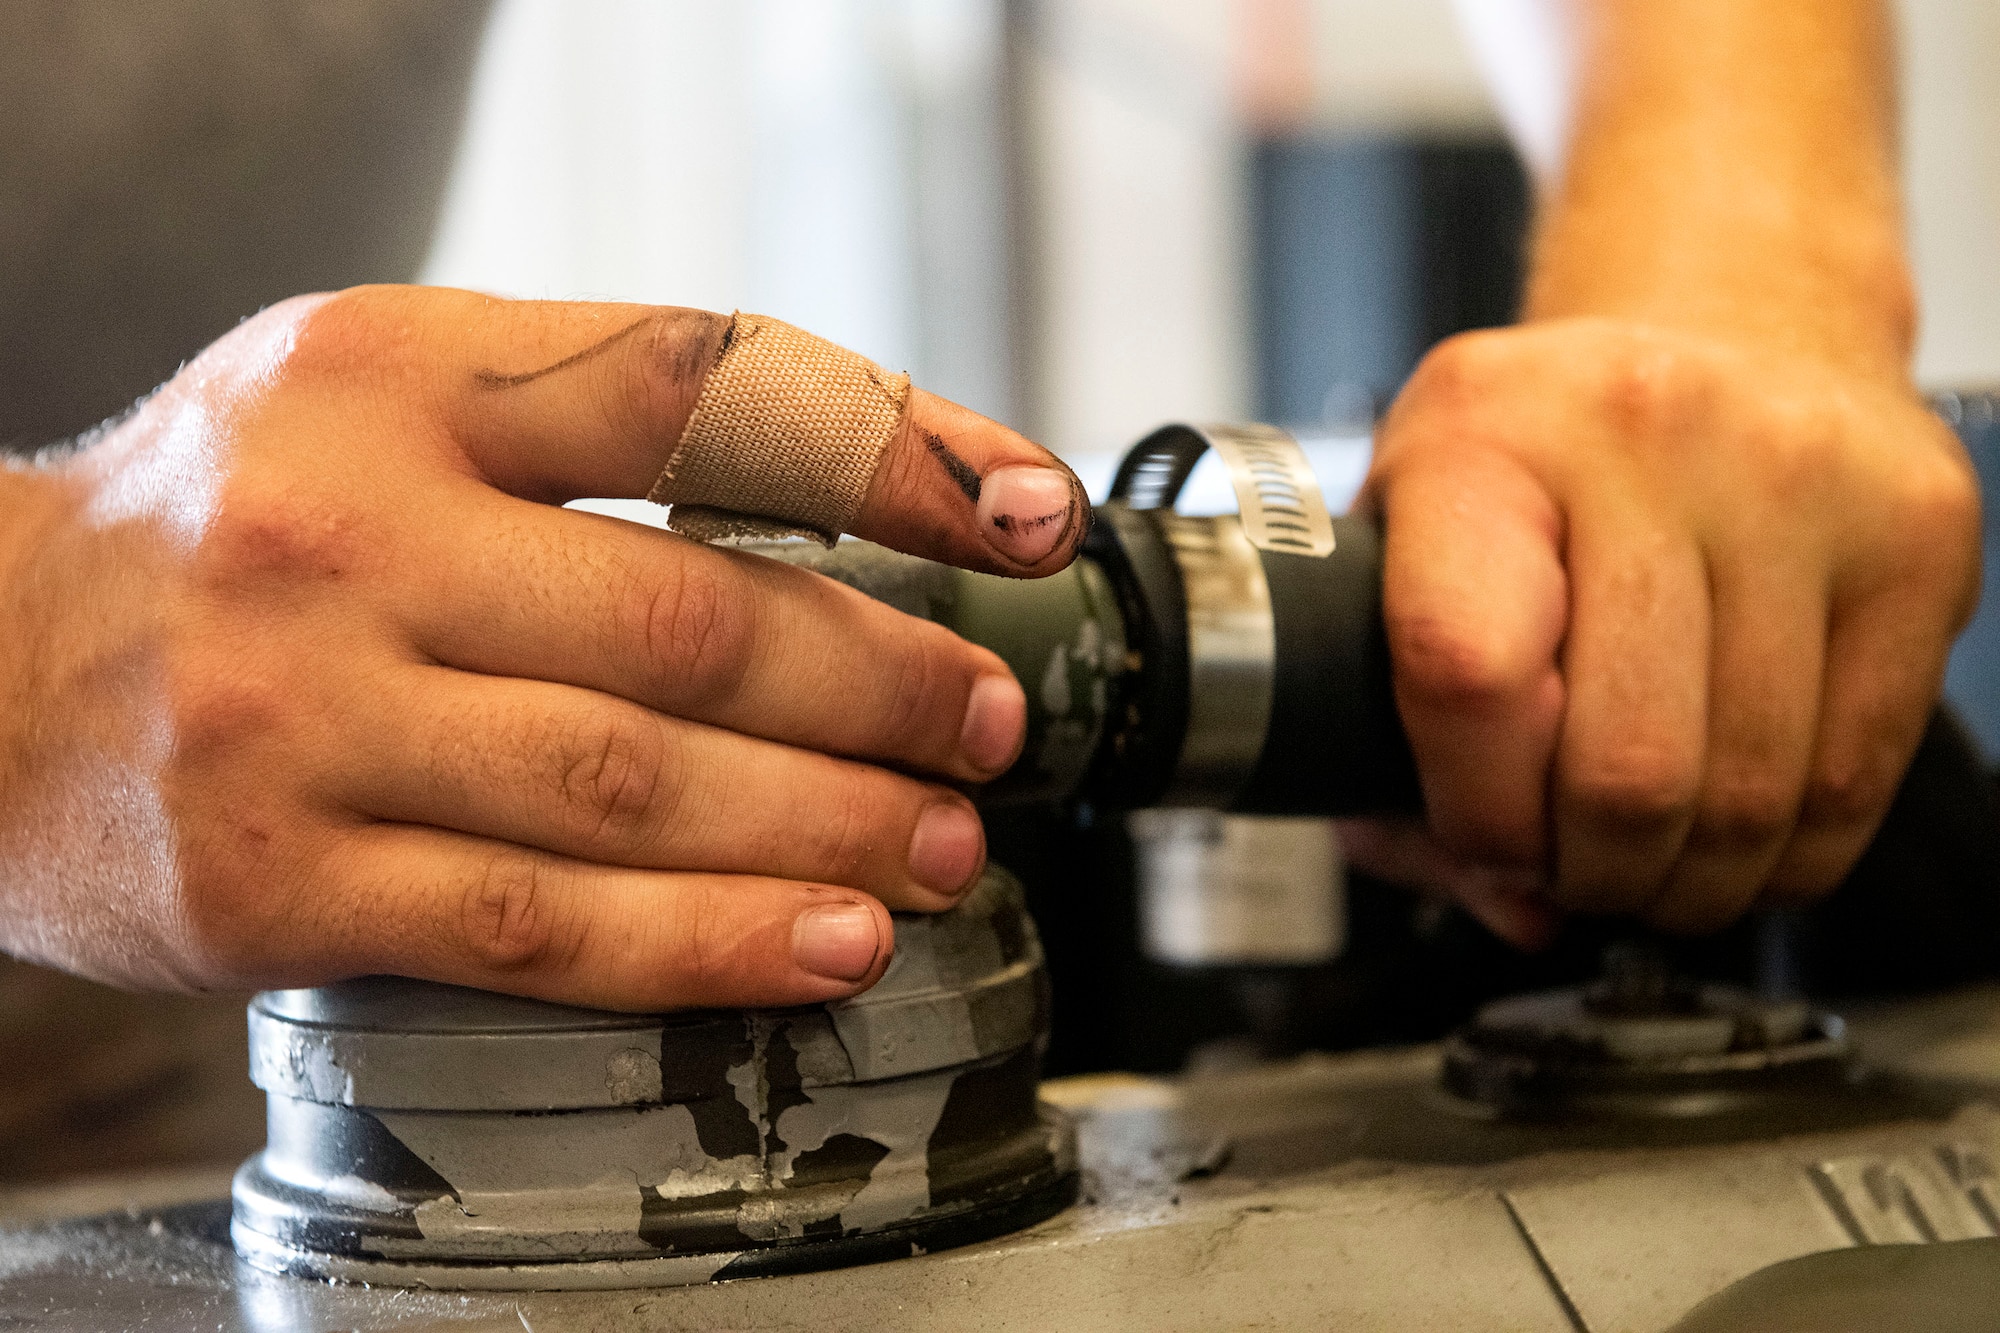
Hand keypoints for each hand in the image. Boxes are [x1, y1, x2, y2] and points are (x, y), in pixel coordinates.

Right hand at [0, 286, 1089, 1008]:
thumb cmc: (235, 526)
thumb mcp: (385, 400)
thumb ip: (586, 425)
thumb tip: (858, 497)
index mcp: (398, 377)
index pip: (699, 386)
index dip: (896, 447)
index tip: (1024, 513)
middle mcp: (350, 534)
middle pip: (695, 615)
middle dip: (882, 681)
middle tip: (987, 724)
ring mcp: (309, 718)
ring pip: (635, 786)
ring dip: (826, 826)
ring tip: (940, 846)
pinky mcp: (286, 883)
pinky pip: (542, 927)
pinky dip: (708, 943)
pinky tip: (825, 942)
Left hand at [1358, 317, 1978, 938]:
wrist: (1727, 323)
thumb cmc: (1547, 455)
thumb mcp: (1412, 543)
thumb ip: (1400, 737)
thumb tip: (1507, 902)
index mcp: (1478, 434)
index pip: (1465, 672)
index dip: (1477, 807)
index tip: (1484, 836)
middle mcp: (1644, 432)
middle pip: (1626, 765)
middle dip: (1593, 872)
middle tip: (1576, 873)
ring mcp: (1799, 477)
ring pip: (1748, 794)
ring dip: (1691, 879)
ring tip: (1652, 861)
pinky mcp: (1917, 534)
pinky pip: (1855, 778)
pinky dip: (1787, 852)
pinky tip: (1739, 832)